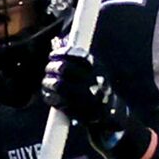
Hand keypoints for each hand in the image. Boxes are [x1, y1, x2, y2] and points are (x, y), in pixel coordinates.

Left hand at [43, 44, 150, 158]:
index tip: (53, 55)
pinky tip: (49, 94)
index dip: (62, 53)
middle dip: (52, 67)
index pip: (77, 55)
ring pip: (58, 86)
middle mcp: (95, 82)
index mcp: (99, 69)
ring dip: (47, 83)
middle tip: (49, 69)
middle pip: (64, 69)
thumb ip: (78, 59)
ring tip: (46, 82)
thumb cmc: (97, 89)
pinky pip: (58, 102)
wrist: (112, 116)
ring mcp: (88, 98)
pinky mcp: (80, 112)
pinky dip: (49, 96)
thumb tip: (58, 43)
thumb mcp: (95, 71)